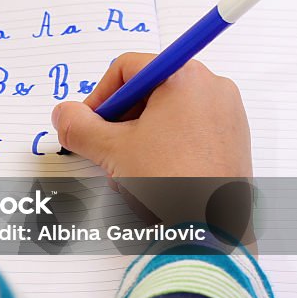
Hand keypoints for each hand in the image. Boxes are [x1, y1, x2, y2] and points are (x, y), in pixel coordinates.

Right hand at [51, 53, 251, 177]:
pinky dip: (166, 144)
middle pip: (149, 88)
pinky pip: (189, 128)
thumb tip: (64, 115)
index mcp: (184, 77)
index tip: (89, 122)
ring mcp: (227, 113)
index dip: (100, 95)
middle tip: (107, 147)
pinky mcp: (233, 138)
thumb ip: (79, 126)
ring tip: (132, 167)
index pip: (127, 68)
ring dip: (140, 134)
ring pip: (167, 111)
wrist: (215, 229)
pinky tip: (155, 174)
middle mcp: (211, 87)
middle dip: (121, 118)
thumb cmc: (174, 183)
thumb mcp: (113, 150)